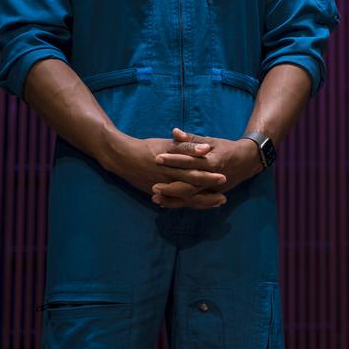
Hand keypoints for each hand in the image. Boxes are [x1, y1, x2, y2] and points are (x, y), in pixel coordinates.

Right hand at [101, 131, 226, 204]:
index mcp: (173, 166)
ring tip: (216, 203)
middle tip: (224, 198)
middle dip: (209, 195)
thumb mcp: (168, 144)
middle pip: (192, 190)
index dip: (210, 178)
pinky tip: (197, 205)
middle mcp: (168, 180)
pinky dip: (186, 204)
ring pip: (185, 199)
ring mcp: (162, 189)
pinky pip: (174, 202)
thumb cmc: (147, 148)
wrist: (122, 157)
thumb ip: (188, 146)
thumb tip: (206, 148)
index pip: (196, 174)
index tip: (225, 178)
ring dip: (201, 202)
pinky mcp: (157, 193)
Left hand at [150, 128, 262, 209]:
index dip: (174, 160)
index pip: (191, 161)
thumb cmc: (226, 149)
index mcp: (213, 161)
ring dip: (173, 199)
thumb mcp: (211, 141)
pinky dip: (179, 203)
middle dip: (171, 186)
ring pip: (191, 197)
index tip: (158, 158)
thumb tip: (175, 132)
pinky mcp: (212, 194)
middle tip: (153, 185)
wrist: (248, 161)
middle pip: (190, 184)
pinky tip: (165, 203)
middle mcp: (213, 177)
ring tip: (155, 198)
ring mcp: (213, 188)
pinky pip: (194, 202)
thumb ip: (192, 139)